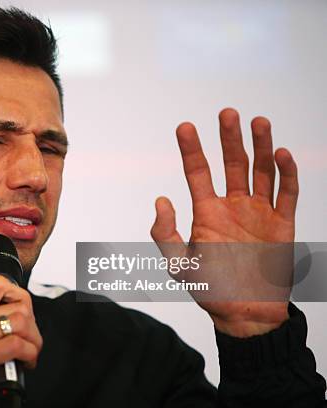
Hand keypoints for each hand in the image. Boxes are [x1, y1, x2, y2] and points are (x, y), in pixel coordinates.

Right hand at [0, 275, 42, 407]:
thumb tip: (2, 325)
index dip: (20, 297)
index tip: (24, 317)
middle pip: (18, 304)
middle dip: (33, 325)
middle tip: (30, 341)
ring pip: (20, 322)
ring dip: (33, 340)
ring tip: (29, 354)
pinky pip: (15, 345)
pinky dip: (28, 354)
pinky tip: (25, 363)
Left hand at [150, 108, 298, 336]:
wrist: (246, 313)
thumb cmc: (211, 289)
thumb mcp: (179, 264)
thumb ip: (165, 233)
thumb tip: (160, 199)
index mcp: (207, 211)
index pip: (197, 172)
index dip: (191, 149)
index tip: (185, 126)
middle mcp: (232, 206)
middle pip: (232, 163)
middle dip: (230, 138)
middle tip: (227, 113)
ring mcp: (258, 212)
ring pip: (261, 171)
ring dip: (261, 146)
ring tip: (259, 122)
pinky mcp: (282, 223)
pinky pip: (287, 193)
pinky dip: (287, 174)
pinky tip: (282, 154)